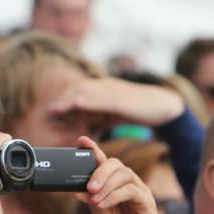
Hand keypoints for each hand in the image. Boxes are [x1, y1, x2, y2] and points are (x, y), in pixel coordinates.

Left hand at [49, 76, 183, 127]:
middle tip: (50, 111)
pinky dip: (87, 100)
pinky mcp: (121, 97)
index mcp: (103, 89)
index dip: (65, 99)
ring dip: (69, 100)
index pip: (79, 90)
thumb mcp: (112, 114)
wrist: (162, 105)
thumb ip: (97, 118)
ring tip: (57, 109)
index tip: (52, 110)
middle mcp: (106, 86)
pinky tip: (77, 104)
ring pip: (86, 91)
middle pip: (78, 89)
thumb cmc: (136, 110)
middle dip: (63, 100)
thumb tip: (83, 128)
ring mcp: (113, 90)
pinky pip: (100, 97)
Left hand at [76, 136, 164, 213]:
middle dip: (99, 171)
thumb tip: (76, 191)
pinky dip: (114, 196)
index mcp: (113, 183)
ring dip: (106, 185)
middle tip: (89, 187)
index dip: (93, 150)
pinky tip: (103, 204)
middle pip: (115, 164)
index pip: (103, 162)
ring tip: (94, 200)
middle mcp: (127, 182)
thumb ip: (91, 202)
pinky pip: (130, 190)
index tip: (81, 141)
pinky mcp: (146, 200)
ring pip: (124, 174)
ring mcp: (138, 189)